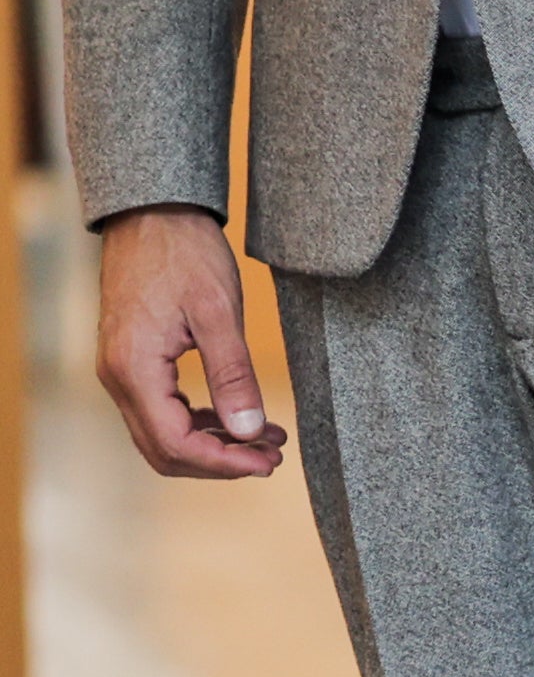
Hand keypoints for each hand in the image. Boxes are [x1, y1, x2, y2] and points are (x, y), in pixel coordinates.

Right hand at [95, 206, 286, 479]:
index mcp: (134, 368)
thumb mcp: (218, 313)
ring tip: (269, 439)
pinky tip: (242, 418)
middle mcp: (118, 375)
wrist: (153, 213)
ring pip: (164, 436)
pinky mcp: (133, 361)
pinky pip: (164, 411)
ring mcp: (121, 369)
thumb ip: (233, 375)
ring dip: (216, 445)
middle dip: (222, 462)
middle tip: (274, 455)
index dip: (226, 464)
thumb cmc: (184, 253)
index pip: (177, 444)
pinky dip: (203, 423)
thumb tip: (248, 433)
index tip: (269, 461)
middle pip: (166, 451)